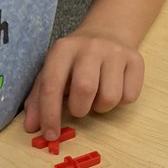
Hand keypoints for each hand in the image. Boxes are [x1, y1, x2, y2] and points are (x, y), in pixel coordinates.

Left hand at [23, 31, 143, 138]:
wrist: (108, 32)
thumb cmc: (76, 60)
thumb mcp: (53, 70)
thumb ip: (40, 98)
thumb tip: (31, 127)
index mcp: (63, 49)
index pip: (52, 85)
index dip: (50, 114)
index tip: (50, 135)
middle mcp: (90, 47)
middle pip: (85, 89)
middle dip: (80, 109)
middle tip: (80, 107)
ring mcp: (116, 52)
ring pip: (110, 97)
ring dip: (101, 107)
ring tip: (97, 96)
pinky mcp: (136, 60)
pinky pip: (130, 96)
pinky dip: (120, 101)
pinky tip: (115, 88)